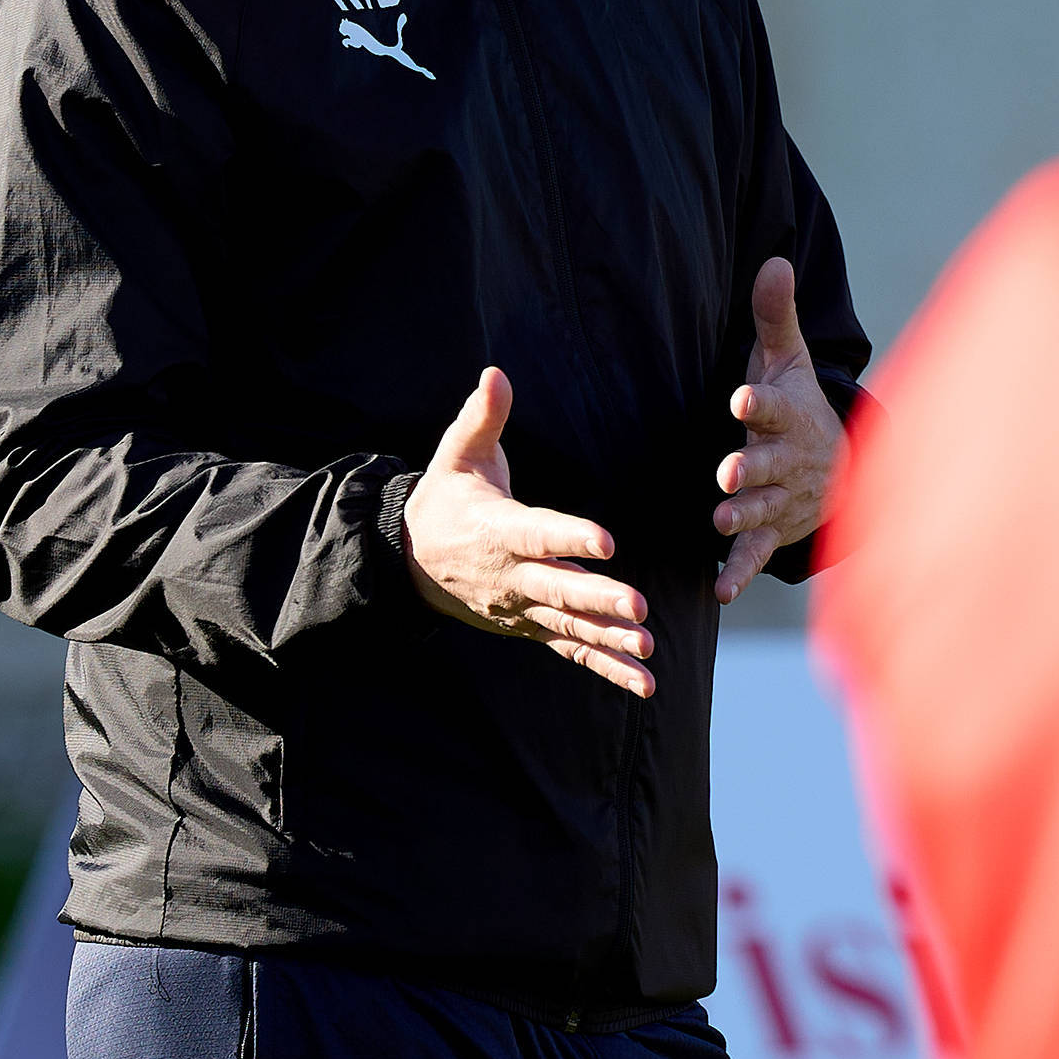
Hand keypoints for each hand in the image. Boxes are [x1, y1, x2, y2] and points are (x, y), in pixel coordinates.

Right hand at [403, 367, 655, 695]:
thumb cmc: (446, 496)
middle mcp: (511, 575)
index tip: (606, 540)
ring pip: (569, 627)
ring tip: (647, 651)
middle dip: (598, 600)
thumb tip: (496, 373)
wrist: (410, 557)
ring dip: (609, 641)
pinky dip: (606, 668)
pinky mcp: (531, 627)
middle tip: (637, 608)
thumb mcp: (457, 452)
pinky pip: (571, 651)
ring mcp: (521, 608)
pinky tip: (644, 684)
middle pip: (559, 589)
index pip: (539, 533)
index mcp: (498, 529)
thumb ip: (481, 416)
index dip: (571, 538)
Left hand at [713, 257, 843, 603]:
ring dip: (742, 516)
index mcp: (787, 416)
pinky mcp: (769, 531)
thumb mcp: (787, 360)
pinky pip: (754, 554)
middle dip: (751, 469)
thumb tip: (774, 257)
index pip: (774, 406)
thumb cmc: (797, 405)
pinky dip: (740, 572)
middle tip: (728, 472)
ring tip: (718, 521)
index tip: (742, 398)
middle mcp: (786, 460)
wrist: (838, 468)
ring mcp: (779, 499)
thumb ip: (775, 315)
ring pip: (760, 509)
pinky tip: (720, 590)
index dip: (759, 403)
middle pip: (768, 464)